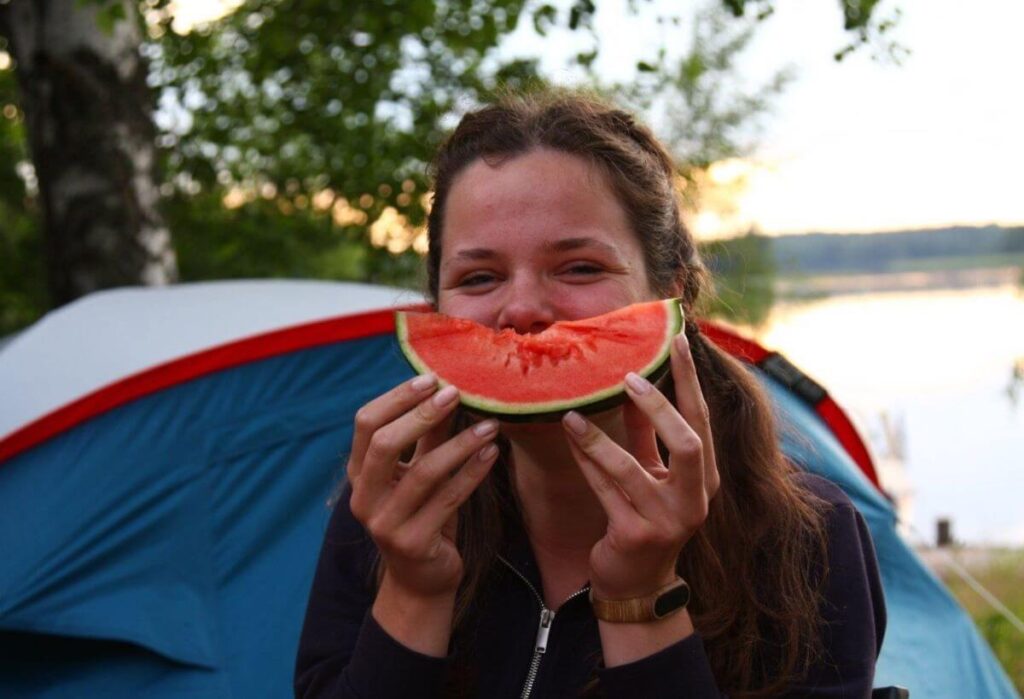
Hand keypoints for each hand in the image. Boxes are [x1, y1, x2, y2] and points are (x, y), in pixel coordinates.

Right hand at [348, 375, 499, 600]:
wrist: (421, 580)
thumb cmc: (421, 516)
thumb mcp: (420, 473)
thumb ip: (427, 436)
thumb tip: (447, 389)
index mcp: (359, 474)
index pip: (365, 424)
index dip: (397, 398)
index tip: (431, 378)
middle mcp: (364, 498)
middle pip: (384, 444)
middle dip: (421, 414)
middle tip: (456, 393)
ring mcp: (385, 524)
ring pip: (423, 473)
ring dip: (459, 443)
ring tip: (489, 424)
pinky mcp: (413, 543)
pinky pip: (448, 500)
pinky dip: (472, 473)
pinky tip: (492, 452)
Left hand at [561, 333, 718, 599]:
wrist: (637, 583)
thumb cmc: (646, 516)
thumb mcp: (654, 472)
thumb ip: (648, 432)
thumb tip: (634, 379)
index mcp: (706, 477)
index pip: (702, 419)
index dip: (690, 379)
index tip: (676, 339)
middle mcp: (696, 499)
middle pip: (689, 442)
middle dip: (658, 405)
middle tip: (627, 374)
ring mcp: (668, 521)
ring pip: (633, 468)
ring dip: (599, 438)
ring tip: (571, 412)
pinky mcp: (636, 536)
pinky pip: (605, 490)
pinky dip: (586, 462)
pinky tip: (569, 437)